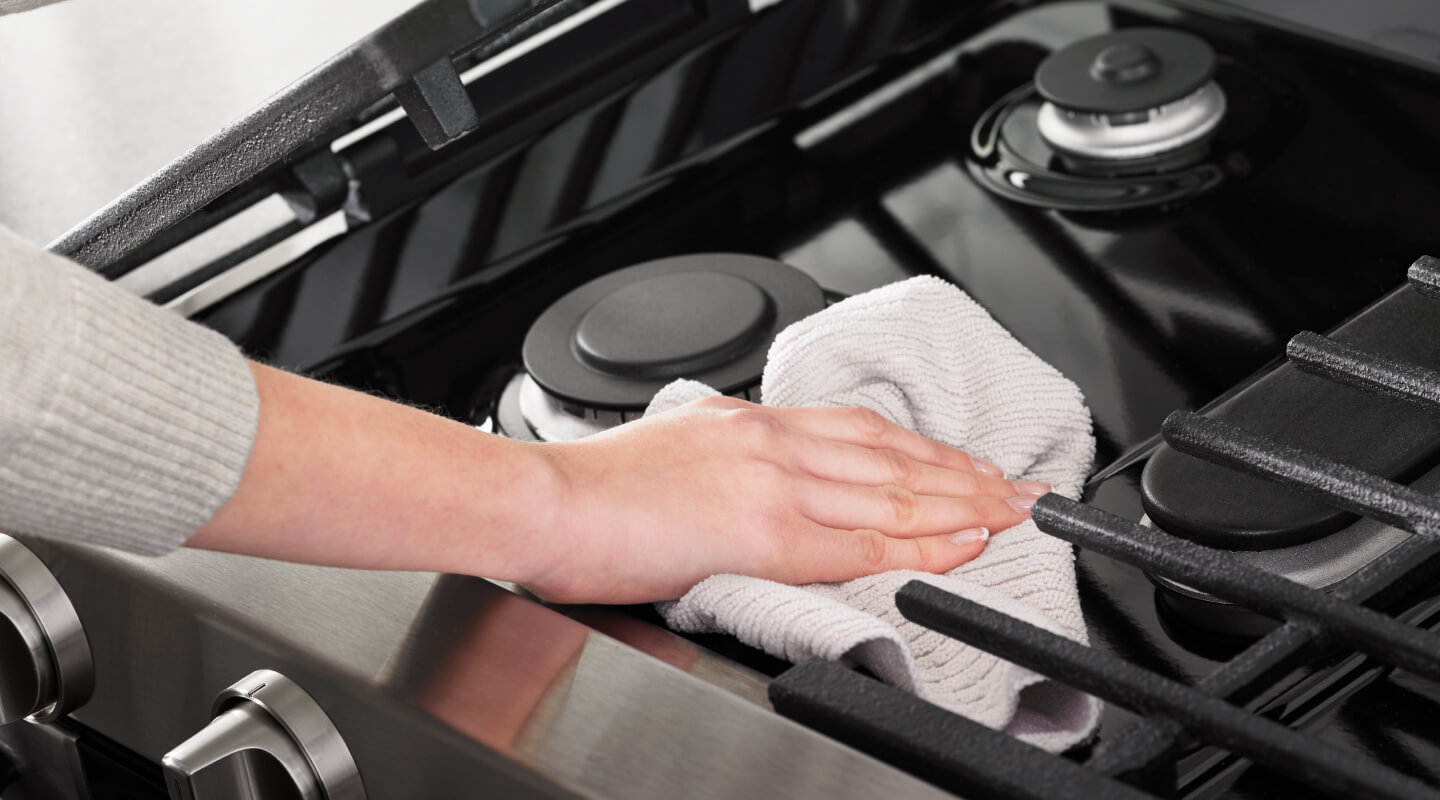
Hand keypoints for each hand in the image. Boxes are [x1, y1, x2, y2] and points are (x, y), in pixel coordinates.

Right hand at [525, 396, 1048, 603]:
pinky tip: (959, 544)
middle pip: (894, 456)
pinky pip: (861, 542)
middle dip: (967, 474)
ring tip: (1012, 514)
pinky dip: (919, 544)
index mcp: (751, 421)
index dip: (925, 451)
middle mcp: (772, 441)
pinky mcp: (763, 531)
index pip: (863, 433)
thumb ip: (731, 453)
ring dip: (964, 503)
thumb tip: (761, 471)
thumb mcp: (677, 443)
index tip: (967, 466)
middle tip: (1020, 488)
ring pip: (893, 493)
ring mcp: (773, 482)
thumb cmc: (594, 485)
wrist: (545, 500)